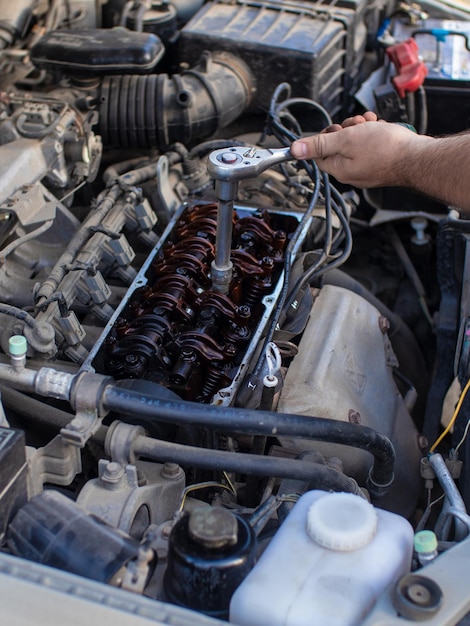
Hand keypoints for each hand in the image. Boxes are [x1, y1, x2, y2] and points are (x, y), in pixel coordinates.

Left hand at [290, 113, 429, 188]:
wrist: (417, 156)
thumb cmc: (385, 149)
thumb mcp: (345, 140)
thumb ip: (319, 144)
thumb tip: (294, 150)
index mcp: (339, 169)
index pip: (319, 153)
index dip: (325, 136)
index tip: (336, 129)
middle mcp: (351, 173)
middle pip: (337, 146)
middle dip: (346, 129)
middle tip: (357, 125)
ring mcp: (366, 169)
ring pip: (355, 143)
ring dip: (361, 129)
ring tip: (372, 125)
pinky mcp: (380, 164)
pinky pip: (370, 146)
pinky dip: (374, 134)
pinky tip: (381, 128)